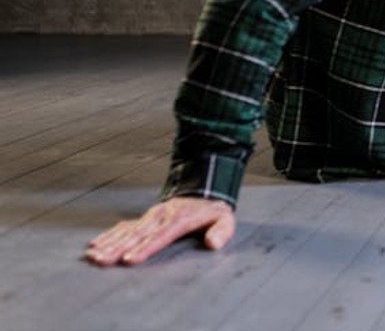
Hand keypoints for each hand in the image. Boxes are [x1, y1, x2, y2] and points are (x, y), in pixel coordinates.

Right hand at [84, 197, 234, 265]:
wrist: (204, 191)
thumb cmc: (213, 212)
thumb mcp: (225, 220)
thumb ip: (221, 232)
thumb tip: (213, 244)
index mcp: (181, 219)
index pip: (161, 236)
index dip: (145, 248)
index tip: (130, 259)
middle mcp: (162, 216)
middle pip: (138, 234)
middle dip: (118, 248)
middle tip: (102, 260)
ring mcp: (151, 216)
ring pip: (127, 230)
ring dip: (109, 243)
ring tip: (93, 255)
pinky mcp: (144, 218)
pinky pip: (124, 226)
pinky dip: (109, 235)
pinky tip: (95, 245)